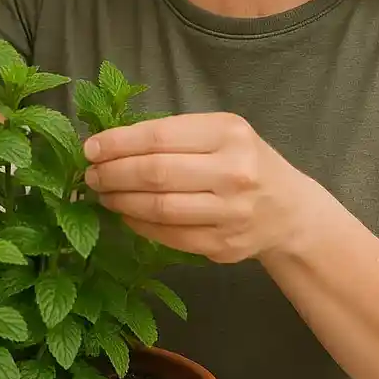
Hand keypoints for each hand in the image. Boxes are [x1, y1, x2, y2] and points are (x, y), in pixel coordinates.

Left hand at [81, 112, 320, 263]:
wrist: (288, 210)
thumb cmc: (244, 162)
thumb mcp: (221, 133)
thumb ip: (174, 135)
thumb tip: (109, 143)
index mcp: (230, 134)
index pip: (159, 137)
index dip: (117, 143)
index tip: (90, 148)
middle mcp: (234, 172)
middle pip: (155, 173)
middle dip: (113, 174)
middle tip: (90, 174)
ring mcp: (231, 213)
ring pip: (159, 208)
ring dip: (120, 201)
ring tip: (102, 193)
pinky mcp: (224, 246)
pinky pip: (169, 236)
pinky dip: (139, 224)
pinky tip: (125, 213)